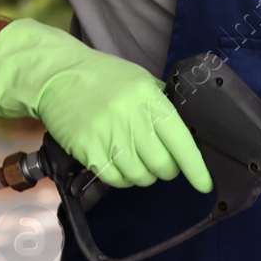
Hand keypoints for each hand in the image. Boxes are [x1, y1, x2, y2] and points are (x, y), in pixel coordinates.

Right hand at [0, 18, 211, 192]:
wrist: (56, 75)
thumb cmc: (103, 78)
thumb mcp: (140, 81)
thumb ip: (163, 105)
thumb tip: (187, 132)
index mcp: (150, 101)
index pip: (183, 143)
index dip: (196, 170)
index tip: (205, 185)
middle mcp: (132, 120)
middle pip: (163, 166)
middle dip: (166, 170)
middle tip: (159, 162)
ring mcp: (109, 137)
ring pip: (141, 177)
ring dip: (142, 174)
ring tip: (133, 157)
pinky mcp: (89, 151)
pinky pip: (116, 180)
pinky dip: (121, 178)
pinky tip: (116, 162)